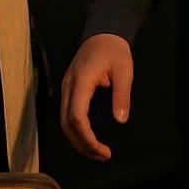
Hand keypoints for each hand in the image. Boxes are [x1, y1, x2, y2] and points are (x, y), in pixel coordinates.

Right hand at [60, 34, 133, 160]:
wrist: (102, 32)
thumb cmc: (114, 50)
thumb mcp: (124, 71)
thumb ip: (122, 95)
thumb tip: (120, 120)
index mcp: (81, 82)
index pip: (77, 116)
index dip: (87, 138)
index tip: (102, 150)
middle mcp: (68, 87)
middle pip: (66, 124)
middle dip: (82, 144)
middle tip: (102, 156)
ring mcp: (66, 88)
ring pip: (64, 121)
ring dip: (78, 140)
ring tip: (97, 152)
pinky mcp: (68, 89)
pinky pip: (67, 115)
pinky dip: (75, 130)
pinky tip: (88, 137)